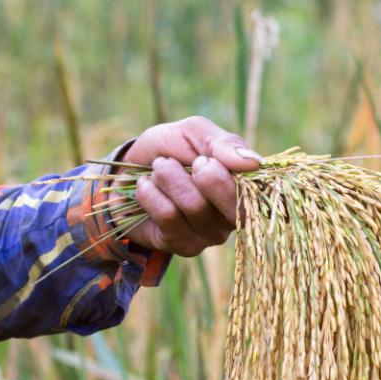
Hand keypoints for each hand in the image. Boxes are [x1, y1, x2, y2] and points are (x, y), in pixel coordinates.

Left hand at [116, 116, 262, 256]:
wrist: (125, 173)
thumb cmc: (167, 150)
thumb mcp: (193, 133)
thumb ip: (224, 143)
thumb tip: (254, 163)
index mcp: (244, 186)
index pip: (255, 189)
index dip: (226, 172)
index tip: (202, 158)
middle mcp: (235, 216)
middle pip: (233, 206)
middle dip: (201, 175)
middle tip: (180, 162)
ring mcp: (211, 235)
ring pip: (196, 206)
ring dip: (168, 178)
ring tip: (158, 169)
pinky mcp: (185, 247)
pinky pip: (169, 216)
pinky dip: (151, 193)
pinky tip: (146, 187)